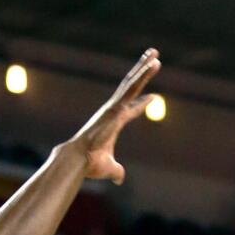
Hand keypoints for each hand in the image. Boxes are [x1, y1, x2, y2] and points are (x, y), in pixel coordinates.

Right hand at [69, 48, 161, 184]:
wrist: (78, 160)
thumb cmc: (90, 165)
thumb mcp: (109, 169)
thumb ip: (117, 172)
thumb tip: (120, 180)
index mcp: (114, 124)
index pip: (131, 111)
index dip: (142, 104)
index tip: (153, 98)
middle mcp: (114, 111)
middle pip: (131, 88)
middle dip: (142, 73)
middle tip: (152, 59)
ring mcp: (114, 106)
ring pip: (132, 83)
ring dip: (144, 68)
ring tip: (155, 54)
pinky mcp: (115, 106)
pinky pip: (132, 87)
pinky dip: (142, 75)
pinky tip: (152, 64)